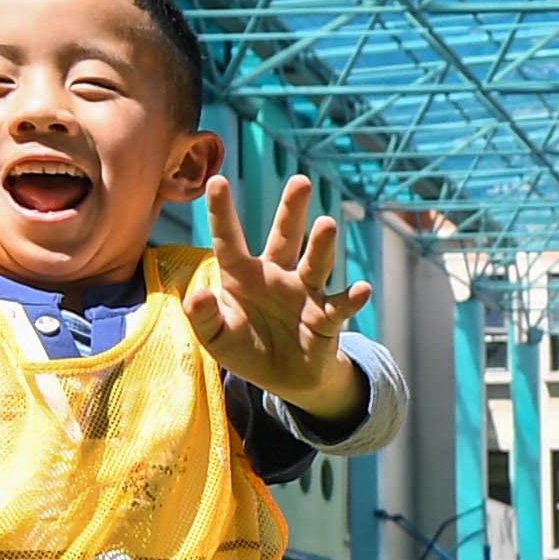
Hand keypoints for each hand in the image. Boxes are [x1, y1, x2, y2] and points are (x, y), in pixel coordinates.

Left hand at [192, 167, 367, 405]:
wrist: (285, 378)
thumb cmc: (246, 349)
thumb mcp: (216, 339)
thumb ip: (204, 318)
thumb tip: (196, 296)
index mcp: (243, 275)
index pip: (230, 240)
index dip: (222, 213)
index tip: (216, 181)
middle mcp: (277, 274)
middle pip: (285, 236)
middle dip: (292, 209)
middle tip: (300, 181)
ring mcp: (305, 293)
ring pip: (314, 263)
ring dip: (321, 245)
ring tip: (327, 224)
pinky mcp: (327, 317)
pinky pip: (340, 305)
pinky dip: (351, 298)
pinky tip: (362, 290)